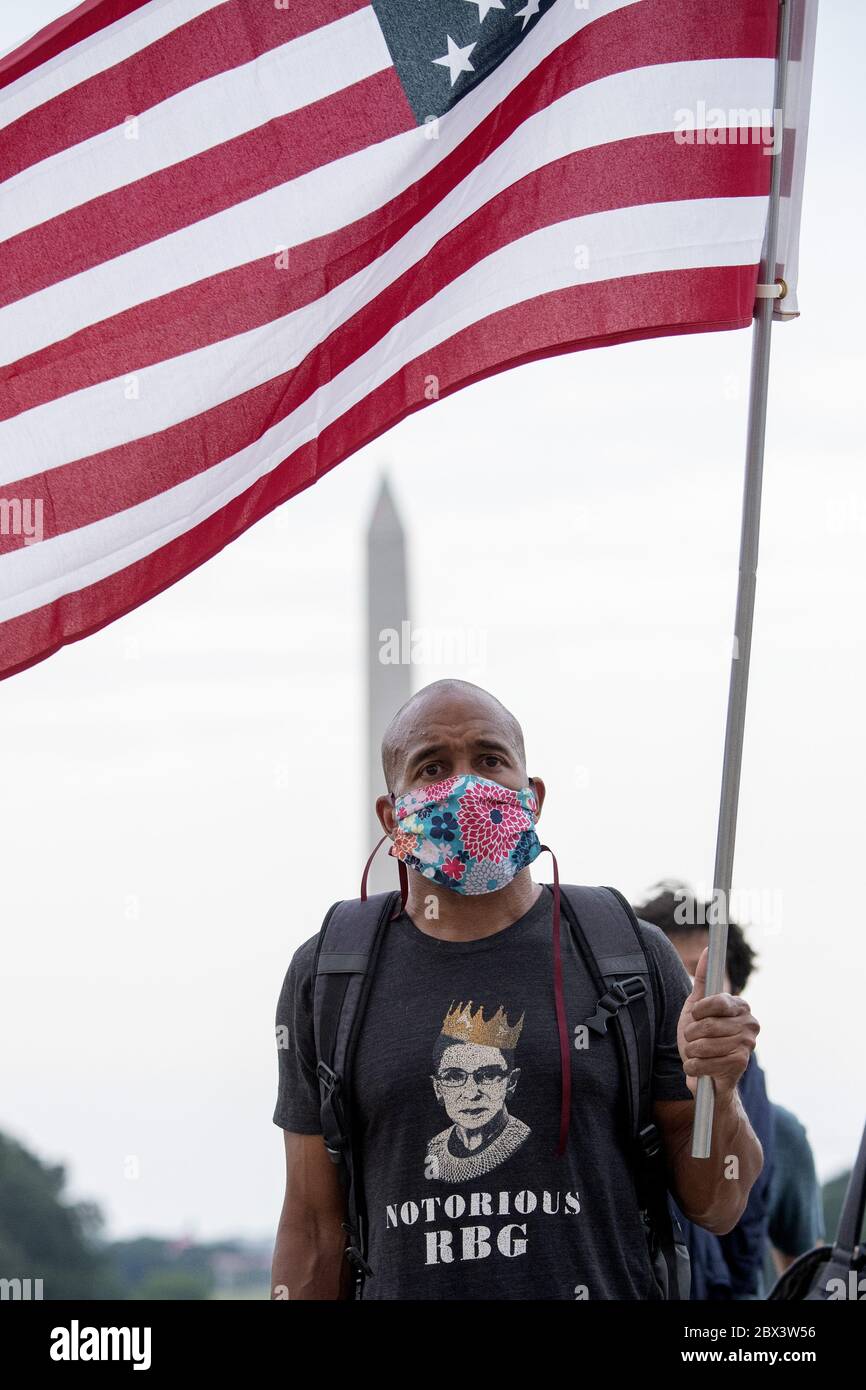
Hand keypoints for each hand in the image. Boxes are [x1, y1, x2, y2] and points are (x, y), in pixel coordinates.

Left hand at [677, 947, 759, 1097]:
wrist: (706, 1075)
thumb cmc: (701, 1037)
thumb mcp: (697, 1007)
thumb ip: (704, 979)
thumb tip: (709, 950)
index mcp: (740, 1006)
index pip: (718, 1001)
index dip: (700, 1010)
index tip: (695, 1016)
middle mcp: (749, 1023)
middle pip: (707, 1025)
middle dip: (691, 1035)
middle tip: (693, 1040)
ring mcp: (747, 1044)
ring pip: (703, 1045)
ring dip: (691, 1051)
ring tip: (697, 1053)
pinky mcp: (741, 1064)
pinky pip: (704, 1062)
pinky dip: (694, 1066)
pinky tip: (700, 1067)